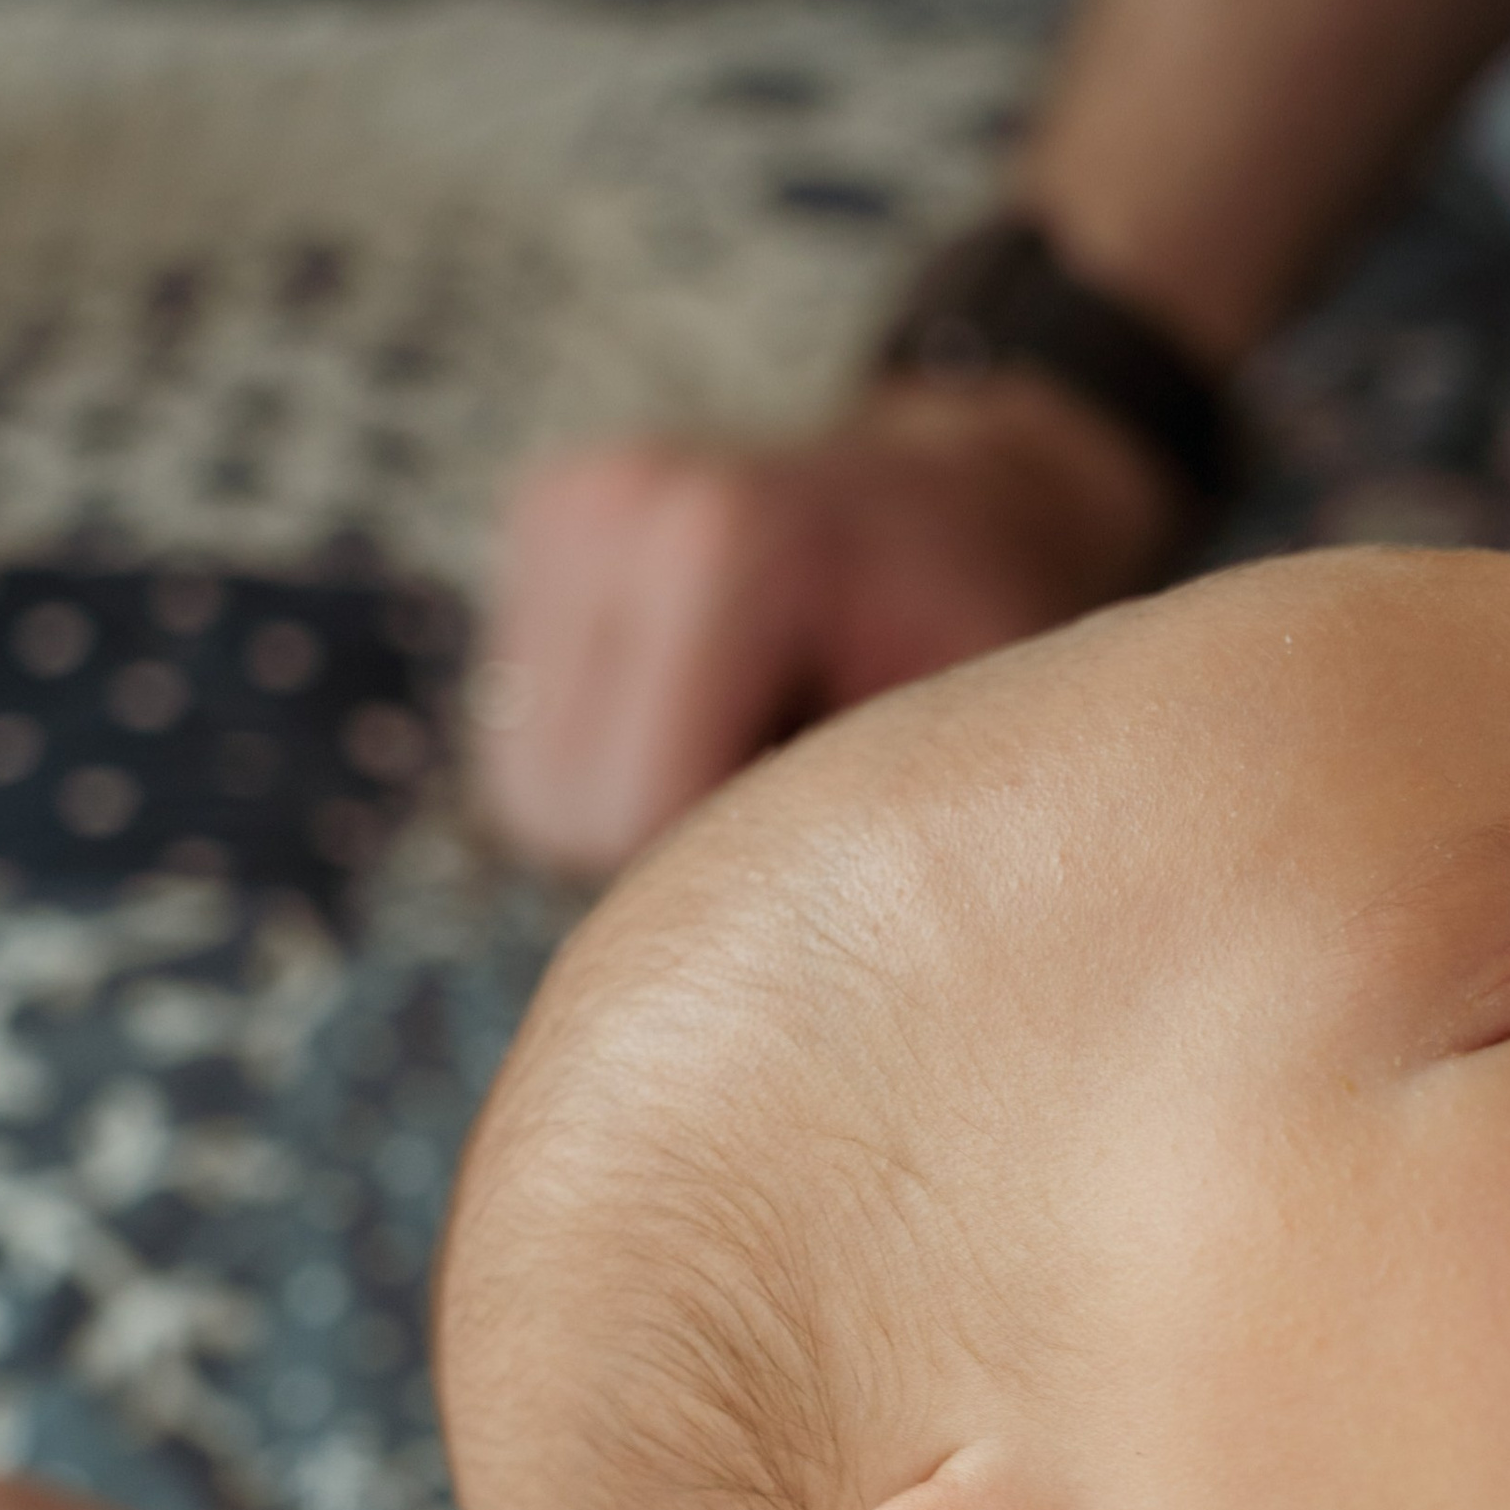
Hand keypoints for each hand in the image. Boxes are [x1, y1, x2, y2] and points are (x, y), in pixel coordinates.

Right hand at [477, 374, 1192, 880]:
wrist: (969, 505)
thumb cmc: (987, 640)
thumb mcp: (970, 743)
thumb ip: (862, 831)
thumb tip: (769, 1007)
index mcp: (726, 544)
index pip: (630, 821)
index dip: (729, 874)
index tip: (833, 836)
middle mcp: (618, 503)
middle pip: (555, 814)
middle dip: (668, 847)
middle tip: (796, 796)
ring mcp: (567, 503)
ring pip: (524, 791)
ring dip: (628, 809)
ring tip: (756, 741)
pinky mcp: (541, 519)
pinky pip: (523, 735)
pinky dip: (603, 755)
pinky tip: (710, 707)